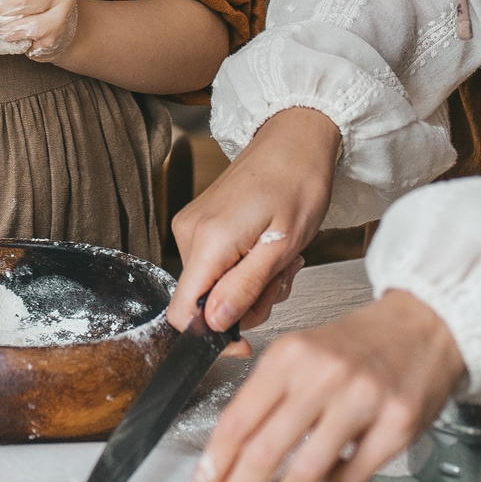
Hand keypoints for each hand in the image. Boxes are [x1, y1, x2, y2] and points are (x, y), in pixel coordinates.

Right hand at [168, 108, 338, 339]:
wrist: (295, 140)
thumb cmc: (298, 183)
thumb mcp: (283, 245)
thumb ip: (246, 287)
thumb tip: (216, 324)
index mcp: (208, 240)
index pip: (183, 312)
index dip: (212, 336)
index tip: (245, 341)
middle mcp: (189, 233)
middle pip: (204, 302)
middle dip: (246, 303)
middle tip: (281, 278)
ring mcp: (192, 227)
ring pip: (213, 285)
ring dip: (250, 284)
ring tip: (280, 257)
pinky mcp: (200, 223)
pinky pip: (216, 265)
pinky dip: (244, 267)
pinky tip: (267, 248)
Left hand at [188, 291, 465, 481]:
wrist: (423, 323)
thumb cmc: (356, 344)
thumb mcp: (301, 352)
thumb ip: (269, 395)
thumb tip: (231, 453)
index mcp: (288, 355)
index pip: (237, 420)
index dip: (214, 464)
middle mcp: (322, 374)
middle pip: (264, 450)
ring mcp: (362, 398)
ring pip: (308, 469)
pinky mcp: (397, 421)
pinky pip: (354, 475)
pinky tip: (333, 475)